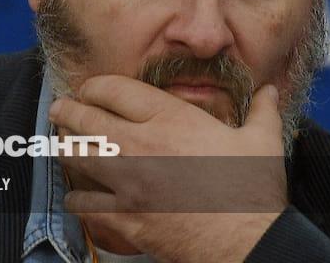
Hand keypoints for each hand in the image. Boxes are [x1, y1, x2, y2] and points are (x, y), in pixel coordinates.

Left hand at [48, 75, 287, 262]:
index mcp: (171, 118)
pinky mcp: (122, 215)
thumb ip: (262, 110)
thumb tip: (271, 89)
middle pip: (84, 117)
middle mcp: (140, 143)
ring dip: (66, 147)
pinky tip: (79, 194)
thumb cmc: (252, 190)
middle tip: (58, 108)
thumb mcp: (263, 142)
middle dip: (66, 110)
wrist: (244, 243)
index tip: (88, 88)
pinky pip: (82, 201)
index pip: (112, 89)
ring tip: (62, 143)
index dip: (93, 85)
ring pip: (76, 155)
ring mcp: (127, 181)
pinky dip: (77, 196)